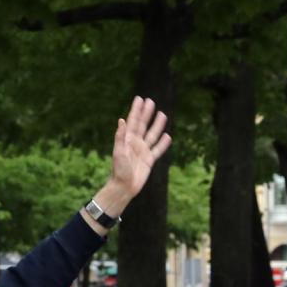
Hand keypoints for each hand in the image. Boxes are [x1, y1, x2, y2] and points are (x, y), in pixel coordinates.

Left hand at [95, 96, 172, 216]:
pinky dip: (163, 143)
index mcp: (127, 139)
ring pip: (152, 135)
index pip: (133, 121)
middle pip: (143, 125)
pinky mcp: (149, 160)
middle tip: (151, 101)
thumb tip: (122, 120)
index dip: (136, 110)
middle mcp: (135, 143)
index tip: (140, 99)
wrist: (124, 187)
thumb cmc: (119, 170)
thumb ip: (120, 137)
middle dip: (146, 113)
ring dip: (157, 125)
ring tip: (163, 114)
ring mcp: (143, 151)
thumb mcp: (118, 152)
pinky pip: (158, 150)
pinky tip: (167, 136)